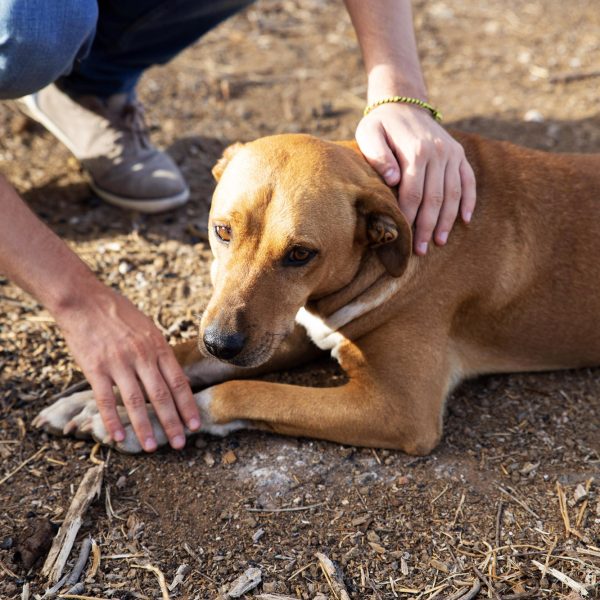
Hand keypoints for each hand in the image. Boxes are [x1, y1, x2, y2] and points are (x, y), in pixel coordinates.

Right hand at [55, 283, 200, 451]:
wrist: (84, 300)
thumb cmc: (120, 314)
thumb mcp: (149, 328)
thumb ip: (160, 353)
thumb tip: (175, 378)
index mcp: (158, 346)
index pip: (178, 381)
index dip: (187, 405)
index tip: (195, 425)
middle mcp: (142, 356)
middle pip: (161, 395)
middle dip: (172, 422)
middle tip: (179, 444)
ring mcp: (118, 363)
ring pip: (136, 401)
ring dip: (144, 427)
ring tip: (151, 447)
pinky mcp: (95, 368)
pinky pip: (105, 399)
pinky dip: (113, 420)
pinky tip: (118, 437)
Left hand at [356, 103, 475, 254]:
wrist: (403, 104)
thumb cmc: (380, 126)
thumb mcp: (369, 135)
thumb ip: (378, 156)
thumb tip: (393, 180)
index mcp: (416, 151)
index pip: (414, 194)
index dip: (410, 219)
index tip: (405, 239)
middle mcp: (438, 152)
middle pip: (435, 198)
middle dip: (427, 227)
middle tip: (421, 250)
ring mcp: (452, 153)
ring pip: (453, 194)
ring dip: (447, 220)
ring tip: (439, 242)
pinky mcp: (459, 154)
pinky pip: (467, 181)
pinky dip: (468, 201)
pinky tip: (464, 221)